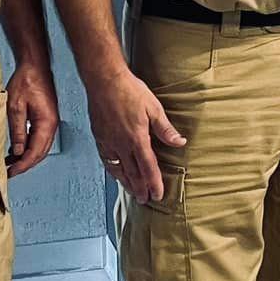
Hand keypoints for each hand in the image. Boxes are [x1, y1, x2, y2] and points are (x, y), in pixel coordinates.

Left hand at [3, 59, 59, 176]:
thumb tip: (17, 151)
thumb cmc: (26, 81)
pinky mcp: (46, 119)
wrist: (35, 66)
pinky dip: (29, 148)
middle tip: (9, 173)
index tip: (11, 173)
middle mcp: (51, 125)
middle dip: (25, 165)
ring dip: (27, 157)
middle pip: (40, 153)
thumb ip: (17, 130)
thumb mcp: (15, 107)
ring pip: (40, 148)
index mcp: (46, 123)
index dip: (23, 165)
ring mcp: (50, 123)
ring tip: (10, 164)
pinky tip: (17, 151)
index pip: (35, 152)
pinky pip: (39, 139)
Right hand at [87, 67, 185, 201]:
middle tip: (146, 200)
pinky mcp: (99, 137)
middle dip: (140, 188)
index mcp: (137, 139)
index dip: (154, 183)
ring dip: (127, 183)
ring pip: (118, 169)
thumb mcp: (154, 108)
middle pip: (133, 173)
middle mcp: (121, 144)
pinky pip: (106, 159)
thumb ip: (165, 129)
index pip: (148, 168)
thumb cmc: (130, 91)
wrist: (104, 80)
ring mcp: (108, 141)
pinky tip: (116, 173)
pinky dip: (113, 170)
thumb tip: (179, 142)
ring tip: (133, 193)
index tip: (158, 195)